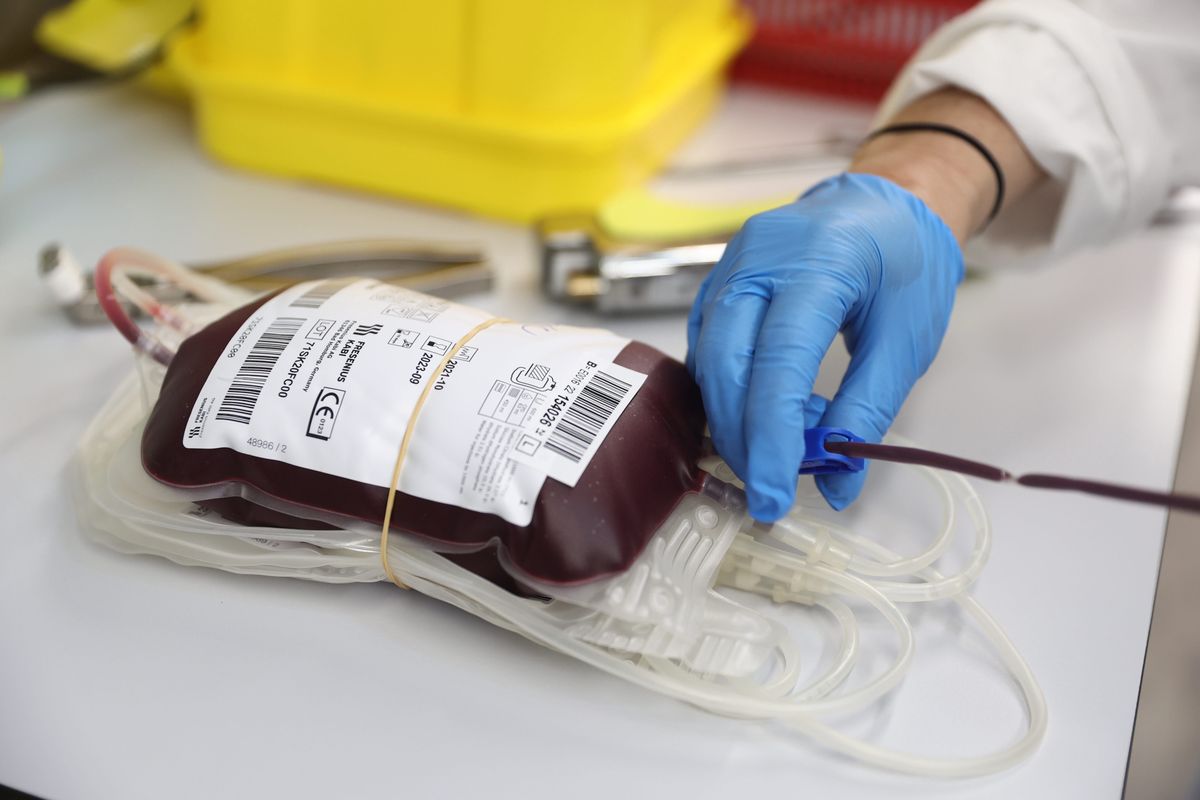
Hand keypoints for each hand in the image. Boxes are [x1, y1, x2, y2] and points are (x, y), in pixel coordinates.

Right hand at [686, 172, 963, 519]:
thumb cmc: (904, 262)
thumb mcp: (906, 340)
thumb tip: (836, 482)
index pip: (778, 361)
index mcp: (818, 263)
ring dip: (732, 421)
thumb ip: (868, 410)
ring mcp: (730, 266)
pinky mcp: (717, 282)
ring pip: (708, 360)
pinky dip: (727, 393)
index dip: (771, 436)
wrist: (884, 204)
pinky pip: (706, 348)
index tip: (775, 495)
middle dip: (742, 439)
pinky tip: (760, 416)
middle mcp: (759, 259)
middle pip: (727, 364)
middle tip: (768, 494)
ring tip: (775, 456)